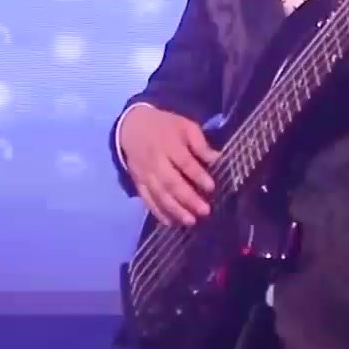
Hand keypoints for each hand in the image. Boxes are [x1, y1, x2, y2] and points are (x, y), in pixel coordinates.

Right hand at [118, 104, 218, 226]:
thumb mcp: (184, 126)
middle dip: (188, 198)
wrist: (131, 127)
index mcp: (169, 145)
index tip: (211, 187)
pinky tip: (170, 223)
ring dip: (175, 210)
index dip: (197, 175)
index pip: (184, 162)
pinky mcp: (138, 183)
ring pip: (159, 194)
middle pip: (171, 182)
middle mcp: (156, 162)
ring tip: (190, 221)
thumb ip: (200, 143)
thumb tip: (217, 159)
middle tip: (205, 211)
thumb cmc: (164, 127)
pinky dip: (158, 212)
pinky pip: (147, 200)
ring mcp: (145, 174)